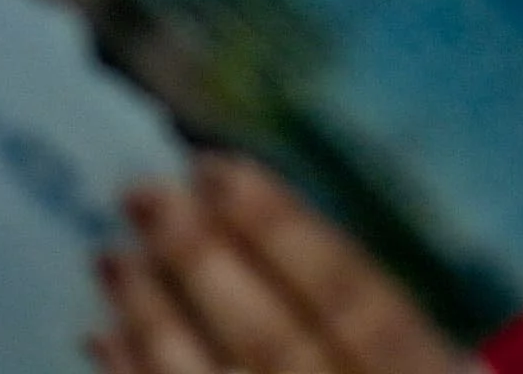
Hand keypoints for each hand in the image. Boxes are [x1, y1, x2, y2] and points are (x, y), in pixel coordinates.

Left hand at [88, 153, 483, 373]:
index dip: (287, 232)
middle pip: (280, 346)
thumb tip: (253, 209)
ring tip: (112, 256)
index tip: (219, 167)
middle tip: (143, 193)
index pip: (359, 300)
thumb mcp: (421, 363)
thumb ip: (371, 319)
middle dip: (206, 264)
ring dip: (159, 324)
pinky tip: (102, 338)